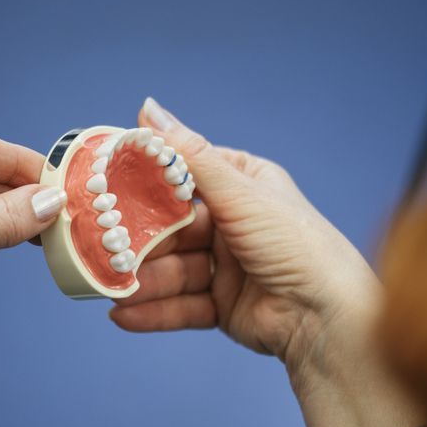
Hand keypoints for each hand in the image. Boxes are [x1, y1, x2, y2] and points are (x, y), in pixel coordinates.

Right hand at [111, 99, 418, 426]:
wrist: (325, 317)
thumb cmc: (296, 244)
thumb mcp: (240, 193)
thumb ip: (189, 156)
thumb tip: (148, 109)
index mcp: (245, 186)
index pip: (186, 175)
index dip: (147, 180)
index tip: (107, 182)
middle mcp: (235, 223)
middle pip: (173, 228)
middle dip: (139, 241)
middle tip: (101, 244)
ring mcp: (229, 267)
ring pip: (173, 270)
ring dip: (142, 281)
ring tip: (110, 288)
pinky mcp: (224, 306)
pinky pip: (182, 305)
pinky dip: (154, 311)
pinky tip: (123, 314)